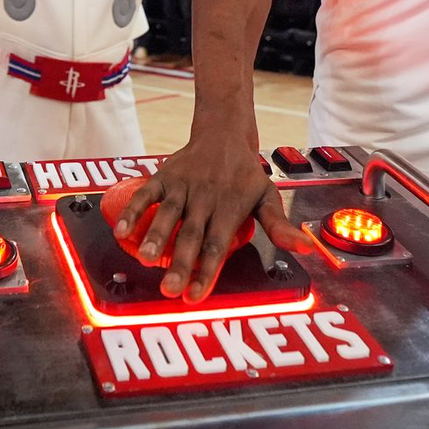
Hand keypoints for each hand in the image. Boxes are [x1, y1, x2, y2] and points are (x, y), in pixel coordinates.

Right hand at [113, 130, 314, 301]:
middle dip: (180, 263)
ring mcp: (183, 186)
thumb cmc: (245, 173)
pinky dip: (133, 211)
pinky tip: (122, 231)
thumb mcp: (268, 196)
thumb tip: (307, 249)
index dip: (206, 271)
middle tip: (169, 289)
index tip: (195, 296)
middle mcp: (206, 198)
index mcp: (231, 208)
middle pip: (191, 234)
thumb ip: (280, 226)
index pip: (217, 245)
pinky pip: (146, 193)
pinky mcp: (165, 176)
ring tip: (145, 259)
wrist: (223, 132)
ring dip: (155, 236)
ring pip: (167, 213)